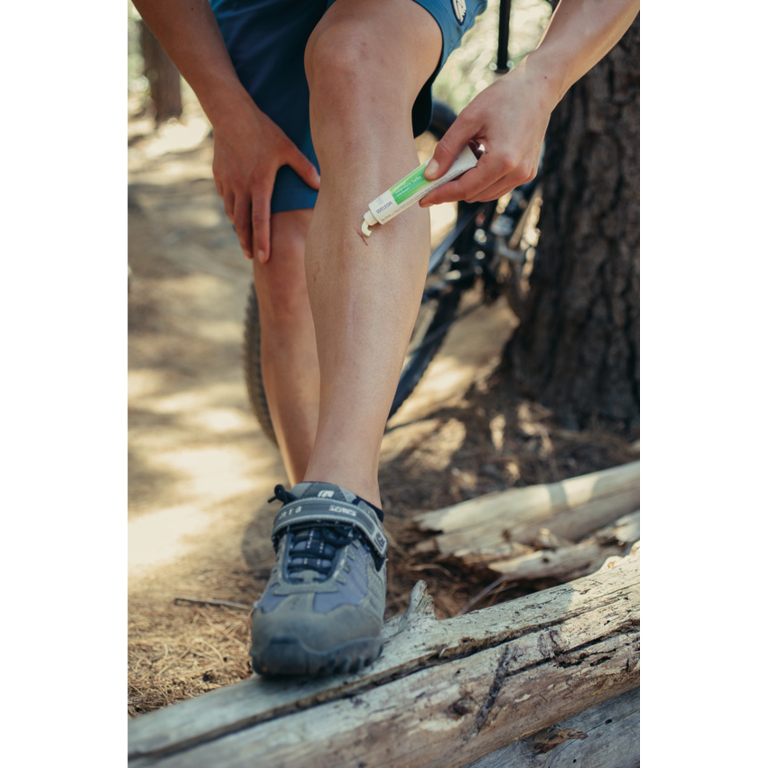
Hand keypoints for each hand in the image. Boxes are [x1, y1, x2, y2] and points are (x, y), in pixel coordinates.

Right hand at [212, 100, 319, 260]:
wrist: (230, 113)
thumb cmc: (262, 130)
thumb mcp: (288, 147)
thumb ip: (305, 168)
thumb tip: (320, 184)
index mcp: (259, 185)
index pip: (261, 220)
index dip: (263, 241)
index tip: (264, 258)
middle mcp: (241, 188)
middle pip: (243, 224)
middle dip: (248, 243)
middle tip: (252, 257)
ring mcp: (228, 182)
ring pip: (232, 213)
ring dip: (239, 229)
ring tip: (245, 241)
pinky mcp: (219, 175)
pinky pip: (225, 198)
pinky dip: (231, 210)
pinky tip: (235, 215)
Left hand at [420, 61, 555, 205]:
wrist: (538, 87)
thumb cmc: (504, 97)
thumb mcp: (469, 118)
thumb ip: (447, 149)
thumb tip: (430, 175)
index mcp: (503, 160)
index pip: (464, 189)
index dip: (441, 195)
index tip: (423, 198)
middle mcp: (517, 173)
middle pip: (474, 194)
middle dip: (453, 187)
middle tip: (437, 173)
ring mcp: (524, 175)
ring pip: (485, 194)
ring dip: (468, 182)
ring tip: (465, 154)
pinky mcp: (527, 173)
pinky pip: (497, 186)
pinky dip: (482, 178)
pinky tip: (478, 156)